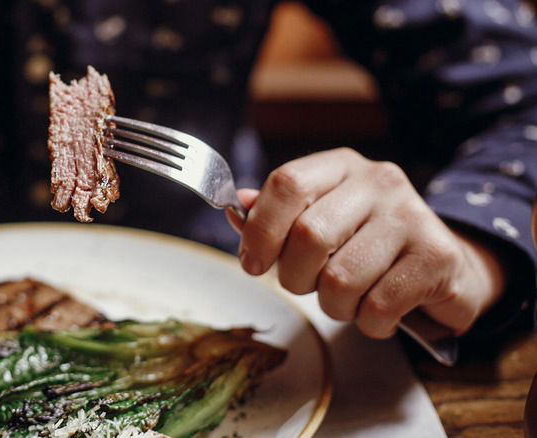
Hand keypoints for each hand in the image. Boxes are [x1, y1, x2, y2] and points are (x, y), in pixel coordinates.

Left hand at [227, 148, 506, 338]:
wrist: (446, 268)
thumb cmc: (367, 247)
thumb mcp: (320, 221)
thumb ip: (277, 217)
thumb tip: (237, 208)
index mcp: (340, 167)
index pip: (286, 183)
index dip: (259, 230)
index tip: (253, 263)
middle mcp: (378, 182)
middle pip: (308, 236)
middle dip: (296, 278)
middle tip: (310, 285)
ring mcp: (412, 216)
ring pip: (339, 280)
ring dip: (335, 307)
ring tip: (352, 299)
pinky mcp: (437, 256)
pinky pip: (377, 307)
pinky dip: (370, 323)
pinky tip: (381, 310)